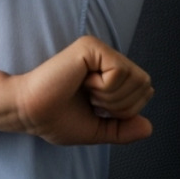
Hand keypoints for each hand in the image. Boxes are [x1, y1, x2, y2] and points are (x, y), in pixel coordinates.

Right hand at [6, 35, 153, 144]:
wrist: (31, 113)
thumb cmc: (55, 119)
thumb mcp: (97, 131)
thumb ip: (122, 130)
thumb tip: (148, 127)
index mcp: (109, 74)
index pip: (145, 91)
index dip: (126, 111)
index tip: (96, 109)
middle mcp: (107, 58)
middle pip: (145, 85)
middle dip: (121, 105)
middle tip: (90, 100)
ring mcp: (99, 50)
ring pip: (136, 79)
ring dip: (111, 97)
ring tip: (85, 91)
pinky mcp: (90, 47)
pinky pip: (120, 72)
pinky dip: (104, 88)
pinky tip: (82, 83)